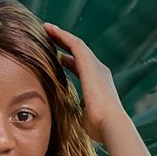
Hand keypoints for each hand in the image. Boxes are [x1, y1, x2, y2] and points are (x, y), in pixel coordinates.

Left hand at [43, 22, 127, 143]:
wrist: (110, 124)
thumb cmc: (99, 126)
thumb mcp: (86, 115)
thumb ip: (81, 109)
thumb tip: (76, 110)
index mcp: (98, 83)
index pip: (80, 67)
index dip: (67, 61)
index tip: (54, 57)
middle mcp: (99, 71)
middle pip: (78, 52)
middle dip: (63, 44)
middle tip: (48, 37)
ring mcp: (95, 66)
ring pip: (76, 44)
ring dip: (60, 35)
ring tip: (46, 28)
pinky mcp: (89, 64)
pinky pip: (74, 44)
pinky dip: (62, 36)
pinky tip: (49, 30)